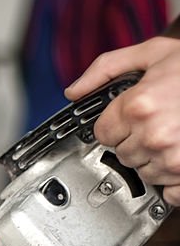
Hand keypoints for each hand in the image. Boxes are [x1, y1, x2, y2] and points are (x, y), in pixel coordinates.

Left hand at [65, 36, 179, 204]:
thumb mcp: (154, 53)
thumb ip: (107, 68)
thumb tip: (74, 91)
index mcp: (139, 106)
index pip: (103, 133)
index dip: (117, 123)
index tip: (133, 116)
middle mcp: (154, 135)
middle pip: (122, 154)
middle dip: (136, 140)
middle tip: (161, 121)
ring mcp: (174, 159)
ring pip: (144, 173)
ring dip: (155, 159)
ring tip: (176, 135)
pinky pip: (169, 192)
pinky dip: (174, 181)